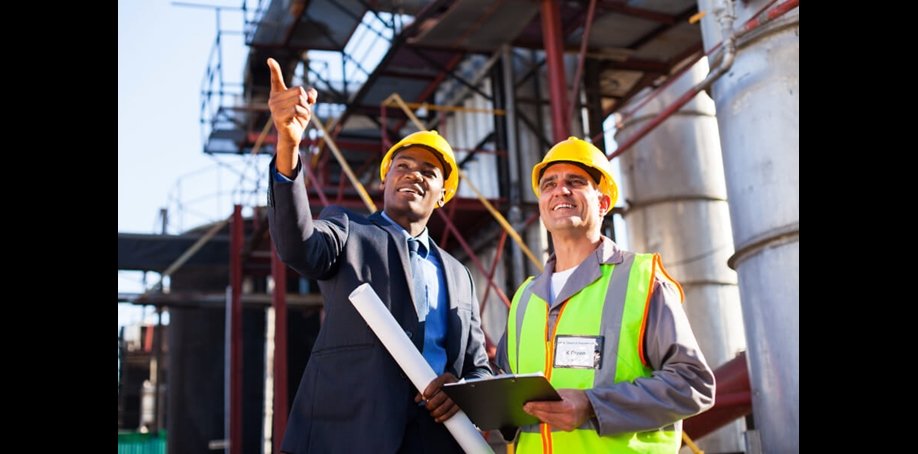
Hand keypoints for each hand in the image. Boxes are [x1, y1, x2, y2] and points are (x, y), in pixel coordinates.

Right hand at [266, 57, 316, 175]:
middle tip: (301, 110)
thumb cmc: (297, 118)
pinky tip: (298, 119)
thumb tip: (311, 94)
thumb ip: (310, 96)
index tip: (270, 59)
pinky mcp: (279, 117)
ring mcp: (275, 109)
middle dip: (305, 100)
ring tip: (299, 116)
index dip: (274, 69)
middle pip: (299, 90)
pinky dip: (302, 114)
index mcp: (278, 94)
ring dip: (305, 109)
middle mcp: (274, 100)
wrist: (292, 136)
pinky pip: (296, 109)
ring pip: (299, 100)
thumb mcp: (306, 105)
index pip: (275, 79)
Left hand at [416, 372, 459, 422]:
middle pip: (440, 396)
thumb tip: (417, 399)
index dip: (429, 391)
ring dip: (436, 411)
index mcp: (446, 377)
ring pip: (446, 405)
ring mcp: (458, 394)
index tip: (424, 397)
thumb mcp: (437, 384)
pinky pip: (452, 411)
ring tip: (432, 413)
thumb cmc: (444, 386)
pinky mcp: (460, 403)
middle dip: (431, 404)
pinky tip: (438, 418)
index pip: (436, 383)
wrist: (460, 388)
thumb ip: (426, 390)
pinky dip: (444, 417)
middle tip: (427, 406)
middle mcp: (453, 384)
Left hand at [522, 388, 593, 430]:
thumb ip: (552, 396)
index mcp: (568, 407)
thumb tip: (538, 398)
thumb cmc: (578, 397)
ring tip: (530, 411)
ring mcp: (568, 425)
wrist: (590, 406)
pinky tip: (539, 415)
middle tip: (526, 407)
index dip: (537, 406)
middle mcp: (568, 418)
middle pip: (547, 415)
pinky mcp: (567, 429)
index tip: (527, 404)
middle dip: (535, 411)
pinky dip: (545, 419)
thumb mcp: (564, 392)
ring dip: (538, 416)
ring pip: (548, 421)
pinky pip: (553, 424)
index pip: (548, 407)